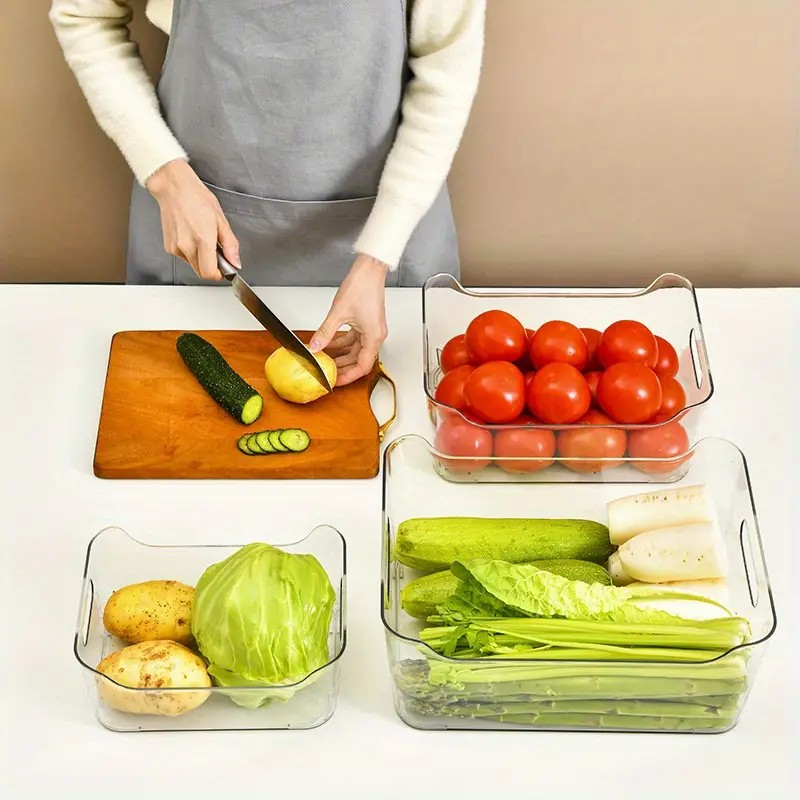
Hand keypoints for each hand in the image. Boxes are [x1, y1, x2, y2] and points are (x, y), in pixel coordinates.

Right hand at [146, 159, 239, 279]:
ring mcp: (175, 247)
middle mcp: (186, 246)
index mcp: (202, 239)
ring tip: (203, 238)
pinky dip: (191, 252)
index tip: (224, 268)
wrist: (173, 188)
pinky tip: (192, 236)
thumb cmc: (196, 198)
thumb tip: (236, 262)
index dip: (219, 274)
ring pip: (193, 265)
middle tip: (216, 251)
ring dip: (201, 259)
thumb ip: (230, 245)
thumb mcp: (221, 220)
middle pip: (201, 272)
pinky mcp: (169, 247)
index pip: (209, 273)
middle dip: (212, 266)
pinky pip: (184, 258)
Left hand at [310, 255, 388, 385]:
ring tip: (326, 360)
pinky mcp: (366, 323)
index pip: (362, 366)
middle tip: (328, 374)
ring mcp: (371, 329)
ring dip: (341, 355)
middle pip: (359, 360)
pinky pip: (354, 339)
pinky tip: (330, 344)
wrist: (369, 270)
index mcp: (373, 337)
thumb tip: (315, 347)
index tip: (336, 381)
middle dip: (343, 368)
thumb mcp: (339, 313)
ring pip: (356, 350)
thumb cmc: (362, 286)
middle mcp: (375, 336)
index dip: (348, 376)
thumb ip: (326, 333)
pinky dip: (342, 343)